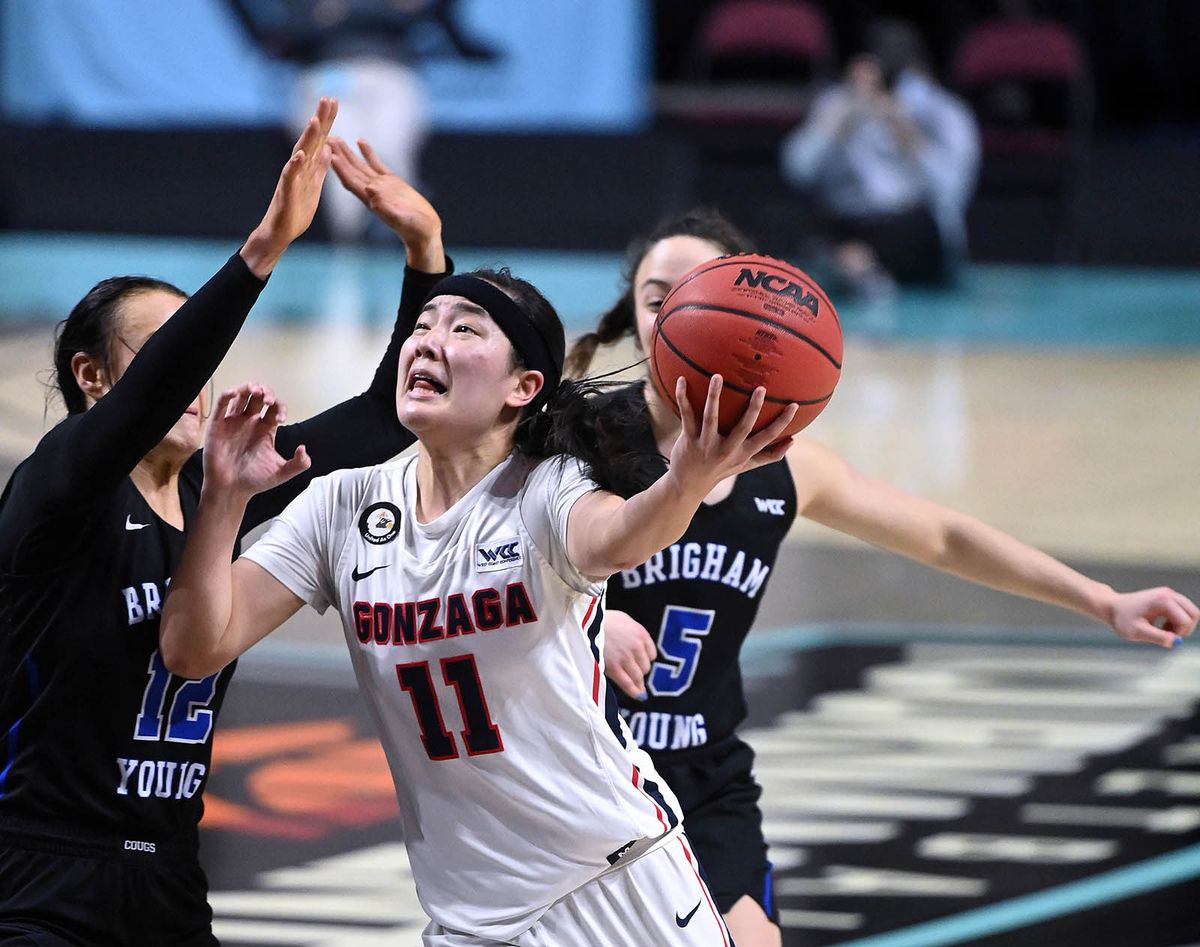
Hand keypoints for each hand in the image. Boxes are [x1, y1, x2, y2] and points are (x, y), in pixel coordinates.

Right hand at [203, 384, 310, 498]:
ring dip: (248, 389)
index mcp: (265, 429)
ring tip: (254, 390)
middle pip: (259, 398)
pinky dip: (227, 395)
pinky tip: (234, 393)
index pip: (275, 408)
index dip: (279, 407)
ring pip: (241, 397)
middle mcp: (250, 423)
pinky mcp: (218, 425)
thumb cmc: (254, 481)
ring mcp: (234, 422)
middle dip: (265, 393)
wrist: (231, 490)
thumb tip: (304, 449)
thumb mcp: (282, 473)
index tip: (280, 419)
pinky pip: (221, 405)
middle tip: (268, 399)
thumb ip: (299, 464)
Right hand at [241, 97, 338, 277]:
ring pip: (300, 154)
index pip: (319, 139)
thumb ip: (320, 167)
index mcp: (308, 166)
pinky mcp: (286, 192)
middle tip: (327, 99)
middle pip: (310, 140)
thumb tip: (328, 149)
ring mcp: (291, 178)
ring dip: (307, 137)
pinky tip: (300, 155)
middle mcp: (298, 167)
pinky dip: (294, 166)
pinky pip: (290, 177)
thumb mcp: (314, 185)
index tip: (333, 101)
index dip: (326, 121)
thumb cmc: (296, 209)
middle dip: (319, 119)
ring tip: (315, 120)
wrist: (280, 231)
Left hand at [329, 136, 444, 270]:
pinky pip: (377, 164)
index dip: (339, 168)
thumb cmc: (415, 229)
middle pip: (350, 171)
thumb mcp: (401, 219)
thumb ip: (386, 207)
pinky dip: (368, 153)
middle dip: (338, 156)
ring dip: (347, 152)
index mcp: (371, 201)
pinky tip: (360, 141)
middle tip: (325, 138)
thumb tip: (370, 190)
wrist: (424, 232)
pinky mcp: (392, 182)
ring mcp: (381, 185)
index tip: (329, 154)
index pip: (351, 181)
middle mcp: (372, 192)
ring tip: (336, 137)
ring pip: (360, 165)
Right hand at [604, 611, 657, 700]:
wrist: (584, 624)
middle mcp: (636, 646)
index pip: (652, 654)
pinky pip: (628, 684)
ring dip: (637, 681)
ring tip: (637, 687)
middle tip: (632, 673)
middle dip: (640, 670)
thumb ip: (633, 632)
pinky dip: (635, 692)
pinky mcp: (614, 668)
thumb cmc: (600, 620)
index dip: (645, 659)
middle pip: (646, 666)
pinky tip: (639, 696)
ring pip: (638, 676)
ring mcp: (625, 658)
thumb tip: (637, 644)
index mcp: (640, 633)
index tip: (640, 663)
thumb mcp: (623, 619)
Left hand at [665, 375, 797, 499]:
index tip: (794, 405)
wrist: (688, 485)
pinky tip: (681, 380)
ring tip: (717, 376)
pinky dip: (683, 397)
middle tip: (761, 388)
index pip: (767, 438)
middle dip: (753, 409)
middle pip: (742, 428)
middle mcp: (726, 450)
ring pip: (711, 418)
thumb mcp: (746, 465)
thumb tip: (793, 441)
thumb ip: (769, 455)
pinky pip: (686, 415)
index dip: (782, 423)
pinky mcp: (688, 439)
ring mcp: (706, 444)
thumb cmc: (721, 469)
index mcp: (743, 453)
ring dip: (714, 396)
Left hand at [1107, 587, 1198, 648]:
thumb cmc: (1122, 619)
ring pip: (1191, 612)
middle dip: (1184, 628)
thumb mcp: (1137, 632)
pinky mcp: (1168, 597)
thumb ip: (1157, 637)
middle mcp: (1169, 594)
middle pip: (1194, 614)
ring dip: (1182, 625)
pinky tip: (1162, 626)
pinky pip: (1184, 611)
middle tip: (1166, 633)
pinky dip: (1178, 621)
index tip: (1162, 636)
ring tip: (1163, 630)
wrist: (1111, 607)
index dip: (1178, 633)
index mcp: (1163, 600)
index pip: (1186, 621)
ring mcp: (1169, 594)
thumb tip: (1176, 642)